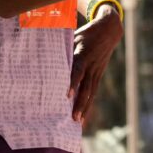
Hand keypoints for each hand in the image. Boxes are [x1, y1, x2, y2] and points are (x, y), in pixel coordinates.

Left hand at [68, 3, 123, 122]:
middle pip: (86, 87)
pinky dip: (88, 104)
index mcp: (83, 54)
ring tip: (78, 122)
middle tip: (73, 118)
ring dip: (84, 107)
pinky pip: (93, 91)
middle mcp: (91, 65)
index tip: (66, 95)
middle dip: (79, 103)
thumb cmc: (86, 32)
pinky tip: (83, 116)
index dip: (72, 83)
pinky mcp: (98, 74)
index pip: (77, 70)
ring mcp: (96, 71)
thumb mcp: (74, 35)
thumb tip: (42, 55)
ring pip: (91, 92)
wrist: (109, 30)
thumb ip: (62, 47)